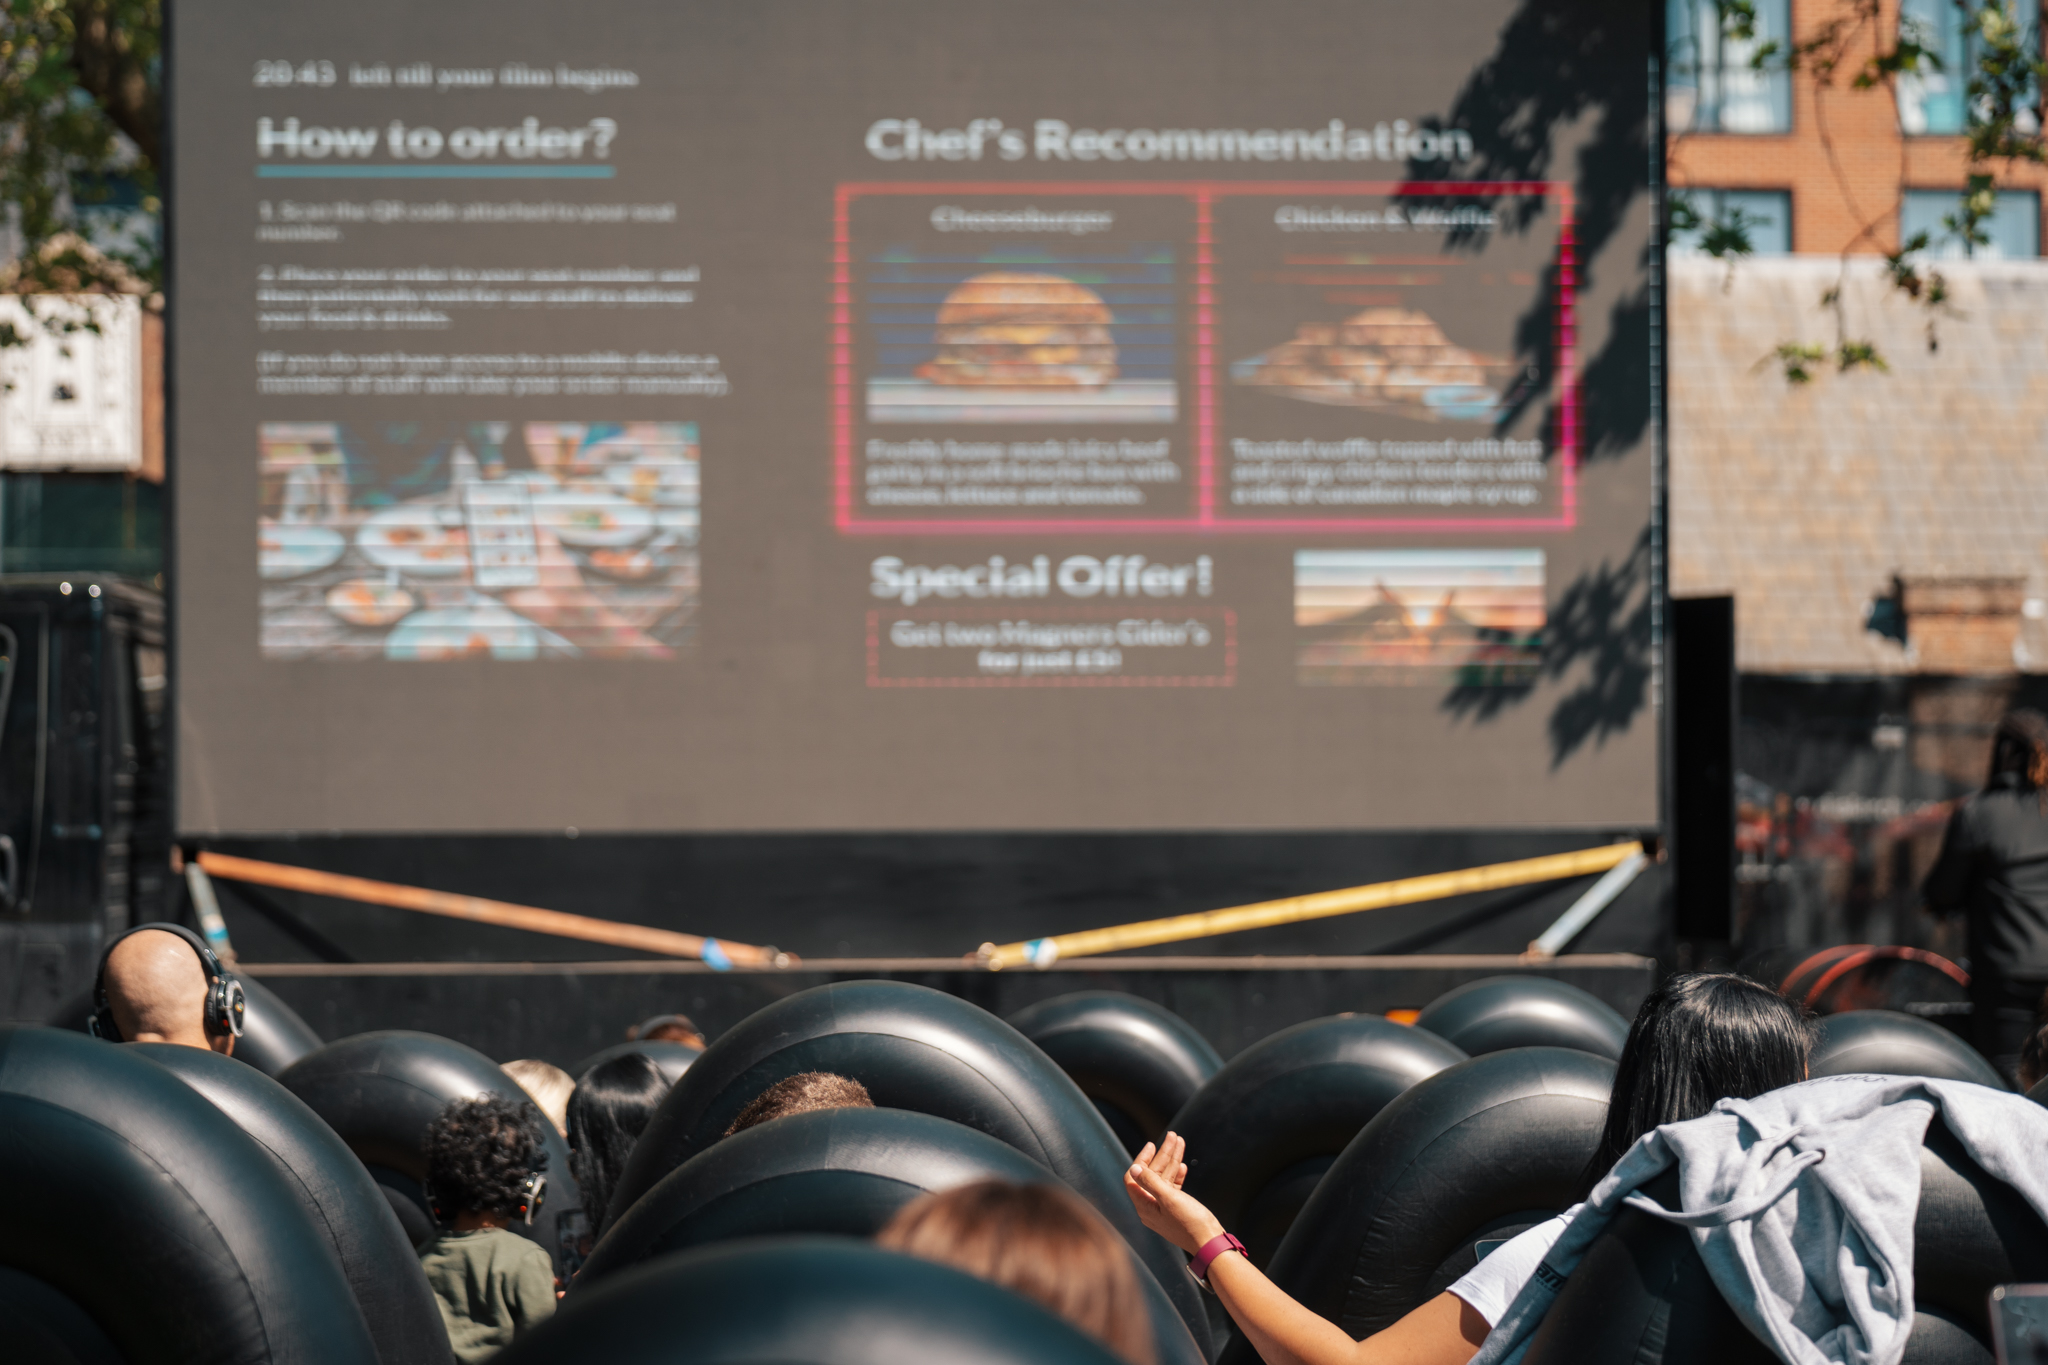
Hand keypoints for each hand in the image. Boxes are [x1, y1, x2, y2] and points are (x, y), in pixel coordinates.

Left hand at [1125, 1131, 1224, 1253]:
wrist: (1210, 1242)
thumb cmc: (1190, 1223)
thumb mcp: (1169, 1199)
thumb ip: (1150, 1182)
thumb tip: (1134, 1168)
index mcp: (1145, 1206)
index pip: (1134, 1178)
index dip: (1142, 1159)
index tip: (1152, 1145)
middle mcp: (1151, 1207)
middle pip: (1152, 1175)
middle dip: (1162, 1155)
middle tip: (1172, 1136)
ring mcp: (1164, 1209)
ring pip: (1165, 1179)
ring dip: (1172, 1160)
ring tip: (1180, 1141)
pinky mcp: (1177, 1209)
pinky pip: (1173, 1188)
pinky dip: (1177, 1175)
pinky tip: (1183, 1165)